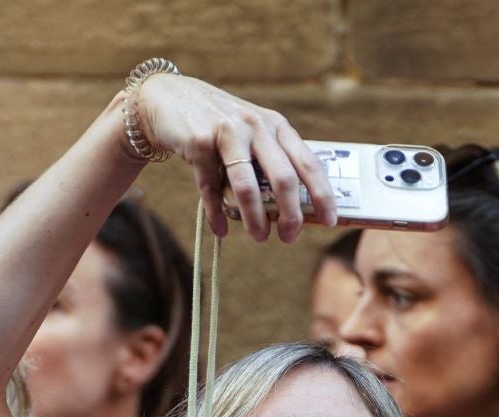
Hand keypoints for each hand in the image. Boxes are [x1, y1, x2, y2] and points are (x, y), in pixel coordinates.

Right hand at [129, 74, 334, 242]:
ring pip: (248, 186)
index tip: (331, 220)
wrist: (168, 98)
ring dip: (255, 218)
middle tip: (290, 237)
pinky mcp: (198, 142)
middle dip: (291, 214)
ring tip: (259, 237)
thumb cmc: (218, 125)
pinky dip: (217, 214)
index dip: (322, 194)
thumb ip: (272, 160)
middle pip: (284, 177)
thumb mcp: (252, 133)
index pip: (308, 162)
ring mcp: (227, 133)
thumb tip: (294, 207)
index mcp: (276, 125)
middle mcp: (256, 126)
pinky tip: (221, 230)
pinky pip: (211, 188)